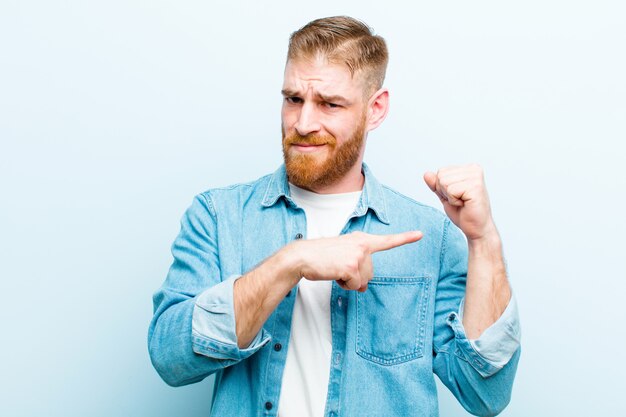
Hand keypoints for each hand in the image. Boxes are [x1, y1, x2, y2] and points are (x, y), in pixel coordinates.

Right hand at [287, 231, 421, 291]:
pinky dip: (344, 285)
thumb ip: (358, 266)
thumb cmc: (320, 256)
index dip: (405, 238)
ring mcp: (358, 255)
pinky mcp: (352, 266)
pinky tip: (334, 274)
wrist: (302, 256)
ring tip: (334, 269)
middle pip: (370, 273)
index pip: (386, 240)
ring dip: (349, 281)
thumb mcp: (342, 255)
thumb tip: (365, 287)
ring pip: (363, 281)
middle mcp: (362, 245)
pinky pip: (355, 286)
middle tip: (338, 267)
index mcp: (361, 239)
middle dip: (356, 277)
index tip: (420, 235)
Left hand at [424, 164, 496, 240]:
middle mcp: (474, 169)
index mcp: (468, 168)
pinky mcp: (475, 187)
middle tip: (460, 201)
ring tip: (463, 202)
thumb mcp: (445, 196)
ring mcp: (475, 177)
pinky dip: (454, 201)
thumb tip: (426, 174)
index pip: (441, 171)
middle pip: (441, 175)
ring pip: (444, 182)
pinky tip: (465, 204)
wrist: (477, 228)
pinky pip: (451, 190)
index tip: (458, 196)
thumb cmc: (464, 213)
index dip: (443, 188)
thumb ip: (436, 184)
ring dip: (450, 197)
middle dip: (445, 192)